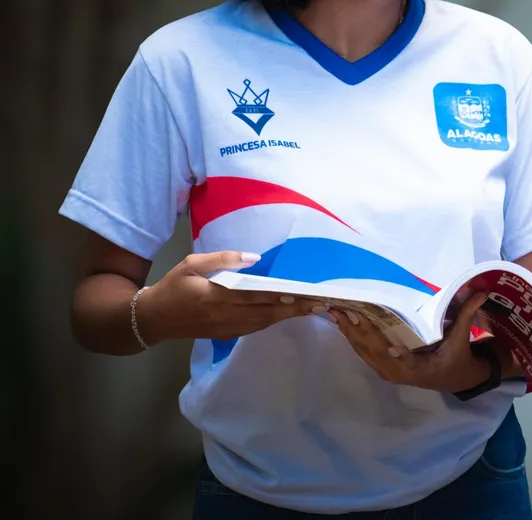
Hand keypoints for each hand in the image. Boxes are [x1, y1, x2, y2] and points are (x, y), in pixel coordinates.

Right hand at [137, 251, 321, 343]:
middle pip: (265, 313)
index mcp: (216, 296)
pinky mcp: (224, 335)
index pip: (255, 296)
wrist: (152, 319)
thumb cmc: (172, 286)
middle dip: (293, 309)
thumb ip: (223, 259)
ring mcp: (225, 328)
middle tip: (317, 304)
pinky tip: (283, 314)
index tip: (302, 294)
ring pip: (262, 323)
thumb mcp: (192, 264)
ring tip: (308, 309)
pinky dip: (270, 322)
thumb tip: (254, 257)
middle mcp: (224, 315)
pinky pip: (253, 329)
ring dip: (285, 317)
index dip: (280, 297)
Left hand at [329, 293, 492, 392]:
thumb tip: (481, 291)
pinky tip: (341, 321)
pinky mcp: (380, 366)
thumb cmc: (455, 356)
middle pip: (377, 353)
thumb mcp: (461, 338)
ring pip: (364, 352)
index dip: (398, 356)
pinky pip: (362, 351)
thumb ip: (466, 314)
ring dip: (350, 332)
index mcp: (421, 369)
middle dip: (361, 332)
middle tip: (348, 311)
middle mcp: (399, 372)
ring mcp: (387, 371)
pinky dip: (351, 336)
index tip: (389, 348)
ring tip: (337, 311)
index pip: (407, 363)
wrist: (451, 379)